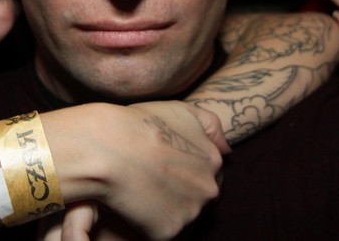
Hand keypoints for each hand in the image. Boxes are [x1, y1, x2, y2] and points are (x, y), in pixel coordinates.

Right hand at [43, 101, 226, 239]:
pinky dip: (148, 222)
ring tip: (140, 190)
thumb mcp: (183, 110)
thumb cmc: (141, 124)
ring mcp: (190, 213)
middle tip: (152, 178)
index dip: (185, 169)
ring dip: (165, 206)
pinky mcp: (168, 232)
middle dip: (180, 189)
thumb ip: (212, 126)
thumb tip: (228, 149)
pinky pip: (160, 230)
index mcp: (213, 160)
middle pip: (198, 195)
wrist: (110, 148)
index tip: (165, 166)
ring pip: (181, 213)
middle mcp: (209, 189)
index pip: (208, 171)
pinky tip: (133, 204)